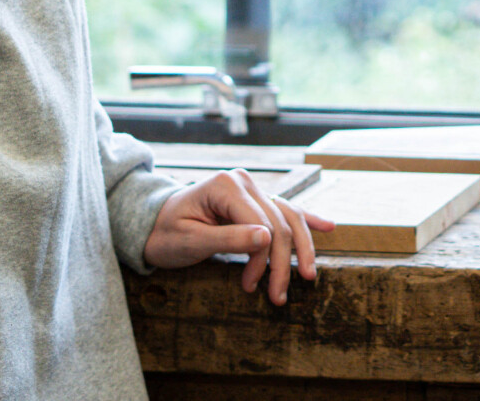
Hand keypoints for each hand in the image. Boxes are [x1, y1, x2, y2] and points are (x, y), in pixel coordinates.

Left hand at [141, 169, 334, 302]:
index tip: (254, 287)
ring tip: (309, 276)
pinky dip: (307, 220)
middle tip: (278, 297)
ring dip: (300, 249)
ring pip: (289, 217)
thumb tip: (267, 238)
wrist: (151, 225)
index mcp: (227, 185)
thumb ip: (228, 238)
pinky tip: (328, 227)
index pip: (262, 224)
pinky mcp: (254, 200)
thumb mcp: (190, 240)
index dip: (264, 259)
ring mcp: (251, 188)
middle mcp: (244, 181)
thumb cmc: (166, 233)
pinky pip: (286, 209)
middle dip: (282, 263)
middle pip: (279, 223)